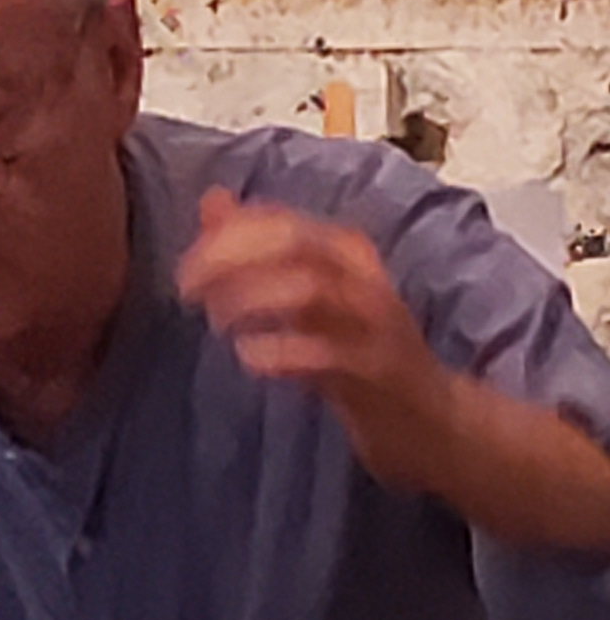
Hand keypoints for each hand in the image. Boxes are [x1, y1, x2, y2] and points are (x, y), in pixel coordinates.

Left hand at [176, 187, 455, 490]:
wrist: (433, 420)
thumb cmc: (358, 351)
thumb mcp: (309, 293)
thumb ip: (258, 246)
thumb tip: (211, 199)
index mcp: (344, 252)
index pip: (280, 221)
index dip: (227, 236)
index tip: (186, 263)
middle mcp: (362, 278)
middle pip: (292, 243)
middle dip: (230, 257)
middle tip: (187, 286)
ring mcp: (374, 324)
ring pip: (311, 289)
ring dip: (252, 298)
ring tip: (217, 320)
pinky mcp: (379, 371)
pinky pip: (328, 353)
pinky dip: (282, 351)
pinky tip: (250, 358)